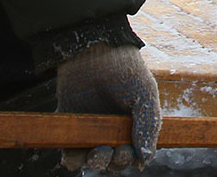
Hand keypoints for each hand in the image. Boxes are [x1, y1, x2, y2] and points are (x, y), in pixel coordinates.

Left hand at [56, 44, 160, 171]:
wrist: (94, 52)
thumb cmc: (125, 70)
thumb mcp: (145, 96)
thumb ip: (148, 126)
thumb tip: (144, 160)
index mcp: (131, 124)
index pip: (132, 153)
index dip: (131, 158)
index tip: (130, 151)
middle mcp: (110, 130)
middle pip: (112, 160)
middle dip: (115, 161)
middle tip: (116, 151)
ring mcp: (89, 129)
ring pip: (90, 161)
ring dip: (95, 163)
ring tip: (98, 152)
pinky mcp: (69, 127)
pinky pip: (69, 152)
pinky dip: (72, 159)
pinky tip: (78, 154)